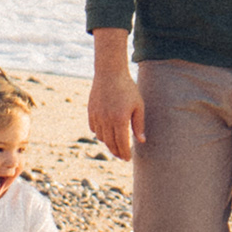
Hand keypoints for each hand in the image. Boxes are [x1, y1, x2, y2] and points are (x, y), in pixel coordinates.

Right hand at [86, 30, 141, 159]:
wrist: (110, 73)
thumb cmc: (127, 88)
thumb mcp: (138, 106)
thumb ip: (139, 125)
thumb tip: (141, 141)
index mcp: (120, 119)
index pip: (121, 143)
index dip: (125, 153)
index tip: (128, 159)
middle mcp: (106, 120)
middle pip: (110, 143)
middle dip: (117, 152)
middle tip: (122, 156)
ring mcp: (97, 116)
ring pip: (101, 137)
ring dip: (108, 144)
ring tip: (115, 145)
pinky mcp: (91, 112)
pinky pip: (94, 129)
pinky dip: (100, 134)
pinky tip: (106, 134)